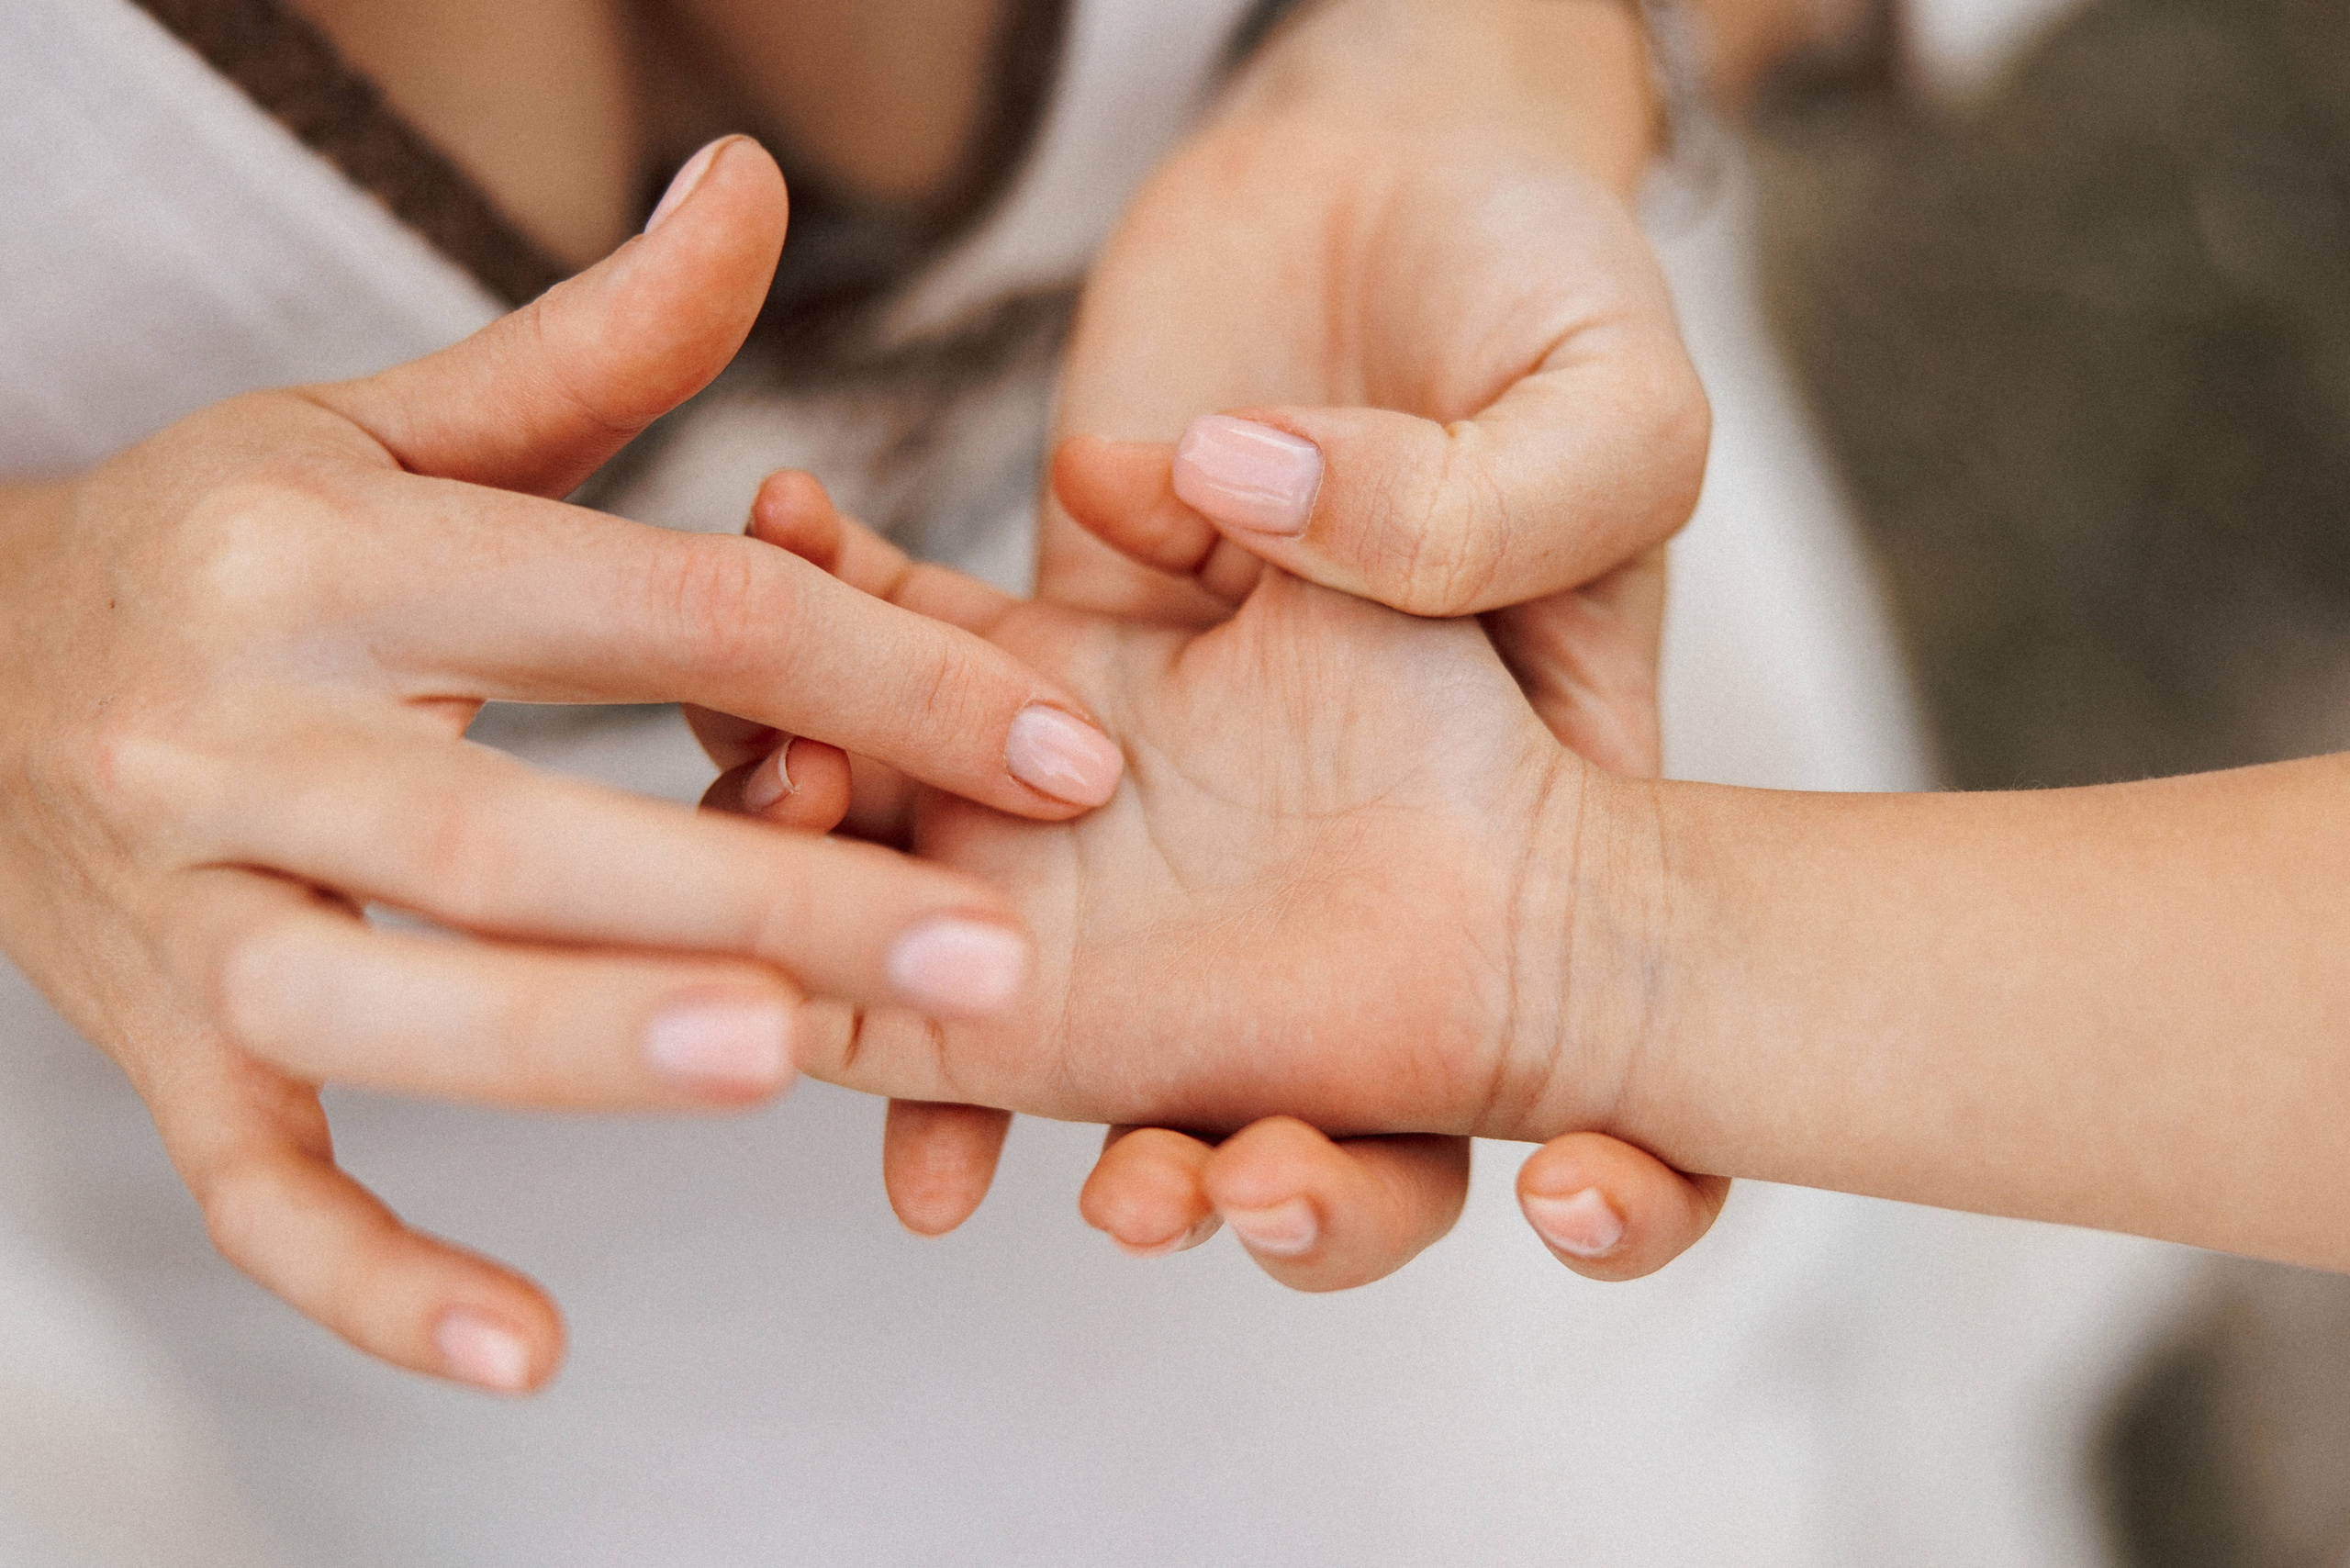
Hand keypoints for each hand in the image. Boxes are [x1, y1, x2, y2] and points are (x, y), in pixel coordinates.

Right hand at [0, 139, 1124, 1391]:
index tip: (1058, 752)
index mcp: (335, 560)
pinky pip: (255, 1183)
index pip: (652, 613)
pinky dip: (371, 1276)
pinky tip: (523, 1350)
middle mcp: (241, 730)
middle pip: (525, 831)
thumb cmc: (234, 544)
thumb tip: (750, 185)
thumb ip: (598, 344)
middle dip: (765, 898)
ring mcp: (186, 905)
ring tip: (783, 1072)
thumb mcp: (386, 426)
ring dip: (583, 1049)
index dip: (872, 679)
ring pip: (386, 1001)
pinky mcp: (156, 1042)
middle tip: (981, 954)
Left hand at [865, 0, 1718, 1282]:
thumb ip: (1475, 512)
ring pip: (1041, 968)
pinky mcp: (1027, 661)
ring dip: (971, 1036)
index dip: (1430, 1191)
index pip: (1483, 1082)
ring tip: (930, 1076)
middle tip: (1141, 1198)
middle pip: (1253, 1100)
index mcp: (1486, 845)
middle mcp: (1302, 858)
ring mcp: (1146, 776)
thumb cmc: (1551, 294)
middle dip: (1190, 1176)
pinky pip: (901, 743)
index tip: (1330, 1190)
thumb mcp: (1599, 419)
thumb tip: (1238, 497)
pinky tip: (774, 736)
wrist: (1394, 179)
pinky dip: (819, 759)